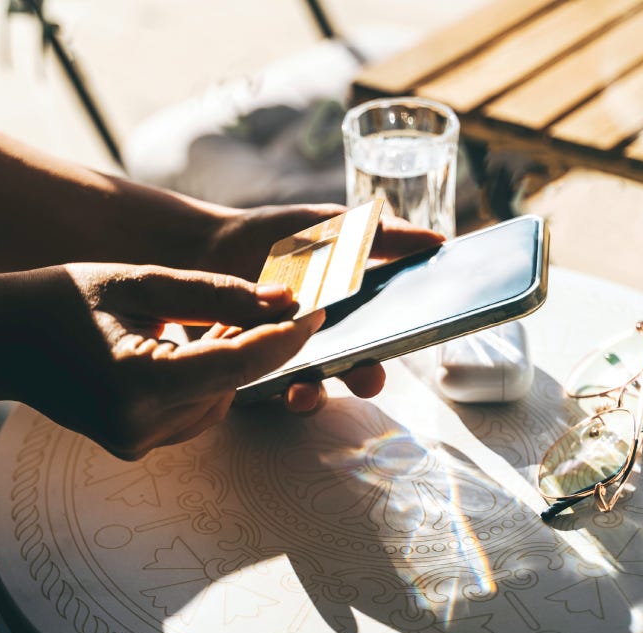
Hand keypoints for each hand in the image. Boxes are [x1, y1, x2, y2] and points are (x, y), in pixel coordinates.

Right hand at [0, 263, 322, 459]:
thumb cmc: (63, 298)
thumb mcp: (141, 282)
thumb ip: (218, 294)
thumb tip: (287, 300)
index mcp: (139, 381)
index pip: (239, 363)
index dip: (287, 335)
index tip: (318, 309)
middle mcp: (140, 425)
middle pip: (232, 384)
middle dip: (252, 344)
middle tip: (261, 302)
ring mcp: (137, 444)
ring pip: (219, 400)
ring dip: (225, 363)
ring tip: (197, 322)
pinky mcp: (135, 448)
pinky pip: (194, 412)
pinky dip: (200, 382)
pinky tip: (176, 350)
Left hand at [195, 204, 444, 411]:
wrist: (206, 247)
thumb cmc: (274, 237)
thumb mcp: (329, 227)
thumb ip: (379, 235)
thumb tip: (436, 242)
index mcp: (350, 312)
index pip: (386, 333)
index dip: (403, 339)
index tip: (417, 335)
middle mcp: (324, 343)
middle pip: (355, 370)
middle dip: (364, 377)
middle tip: (368, 376)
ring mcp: (287, 359)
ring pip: (310, 390)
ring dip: (312, 396)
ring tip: (302, 392)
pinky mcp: (249, 372)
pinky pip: (261, 392)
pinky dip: (261, 390)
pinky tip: (257, 380)